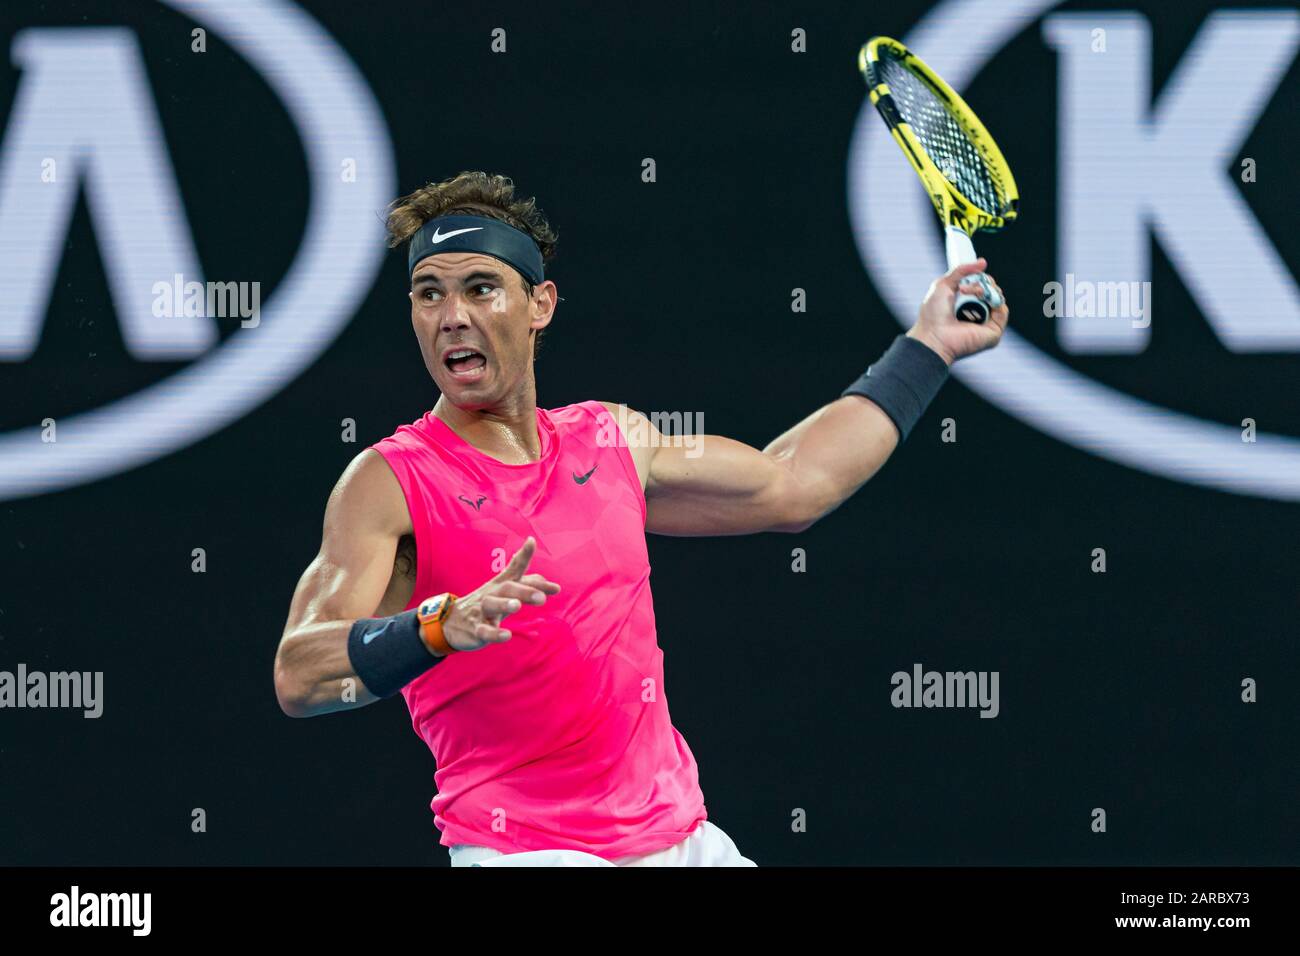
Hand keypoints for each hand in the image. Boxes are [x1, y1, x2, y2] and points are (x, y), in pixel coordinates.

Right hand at [441, 536, 559, 651]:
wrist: (449, 622)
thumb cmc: (483, 603)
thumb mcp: (501, 589)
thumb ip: (521, 579)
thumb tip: (542, 571)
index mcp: (500, 585)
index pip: (514, 569)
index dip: (523, 556)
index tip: (532, 541)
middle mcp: (491, 594)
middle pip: (507, 588)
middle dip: (525, 591)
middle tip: (542, 598)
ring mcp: (481, 611)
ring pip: (492, 605)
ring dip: (504, 604)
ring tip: (517, 606)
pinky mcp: (474, 629)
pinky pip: (484, 631)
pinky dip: (495, 633)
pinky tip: (506, 635)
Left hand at [906, 258, 1009, 364]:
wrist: (933, 334)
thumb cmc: (933, 314)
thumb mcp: (943, 285)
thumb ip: (961, 271)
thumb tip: (983, 262)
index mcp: (966, 304)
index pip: (982, 285)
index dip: (981, 277)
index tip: (974, 271)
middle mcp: (978, 313)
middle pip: (992, 289)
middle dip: (983, 282)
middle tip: (965, 286)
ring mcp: (987, 322)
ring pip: (998, 298)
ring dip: (985, 290)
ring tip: (967, 292)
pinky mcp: (994, 332)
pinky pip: (1002, 311)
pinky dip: (993, 301)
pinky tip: (979, 300)